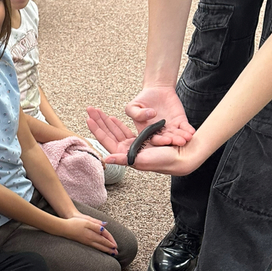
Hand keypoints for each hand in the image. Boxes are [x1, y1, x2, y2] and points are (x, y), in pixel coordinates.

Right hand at [59, 213, 118, 255]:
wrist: (63, 228)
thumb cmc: (74, 223)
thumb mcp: (86, 221)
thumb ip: (96, 225)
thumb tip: (105, 228)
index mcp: (92, 234)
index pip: (104, 239)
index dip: (110, 242)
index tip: (115, 246)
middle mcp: (89, 240)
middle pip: (102, 245)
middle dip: (109, 249)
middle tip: (116, 253)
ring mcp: (86, 242)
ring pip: (98, 247)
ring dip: (105, 250)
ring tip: (110, 253)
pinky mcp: (83, 242)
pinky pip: (93, 247)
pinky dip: (99, 249)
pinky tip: (100, 249)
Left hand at [86, 108, 204, 175]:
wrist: (183, 157)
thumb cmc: (165, 161)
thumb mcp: (143, 160)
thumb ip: (124, 159)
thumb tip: (106, 159)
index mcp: (128, 156)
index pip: (108, 141)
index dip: (97, 130)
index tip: (88, 118)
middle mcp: (130, 150)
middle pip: (110, 134)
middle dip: (100, 122)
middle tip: (90, 109)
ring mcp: (136, 143)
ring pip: (117, 130)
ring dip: (107, 121)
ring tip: (98, 112)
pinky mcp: (144, 137)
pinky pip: (128, 129)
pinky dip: (119, 124)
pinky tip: (113, 118)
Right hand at [124, 86, 194, 146]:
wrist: (157, 89)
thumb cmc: (143, 99)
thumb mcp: (133, 106)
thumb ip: (137, 113)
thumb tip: (151, 114)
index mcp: (147, 132)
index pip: (154, 140)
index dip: (160, 141)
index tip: (166, 139)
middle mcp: (160, 133)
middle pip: (168, 139)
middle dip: (174, 141)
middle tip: (180, 141)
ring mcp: (171, 128)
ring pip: (177, 135)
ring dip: (183, 137)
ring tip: (187, 137)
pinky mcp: (180, 122)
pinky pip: (185, 127)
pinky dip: (188, 130)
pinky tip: (191, 132)